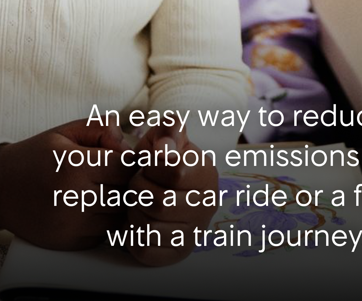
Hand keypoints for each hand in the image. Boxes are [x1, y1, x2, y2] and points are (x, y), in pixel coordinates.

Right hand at [0, 118, 129, 249]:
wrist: (0, 191)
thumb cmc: (36, 157)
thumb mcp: (65, 132)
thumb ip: (100, 128)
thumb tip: (127, 144)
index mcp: (74, 166)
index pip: (125, 166)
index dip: (127, 160)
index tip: (118, 158)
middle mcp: (74, 199)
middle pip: (125, 192)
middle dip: (124, 182)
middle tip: (111, 173)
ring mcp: (72, 225)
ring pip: (118, 216)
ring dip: (117, 203)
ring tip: (100, 189)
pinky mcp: (71, 243)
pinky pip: (104, 233)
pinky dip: (104, 221)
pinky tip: (89, 206)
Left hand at [125, 121, 217, 266]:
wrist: (158, 183)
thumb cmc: (161, 156)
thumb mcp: (166, 133)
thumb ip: (169, 130)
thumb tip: (165, 150)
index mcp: (207, 174)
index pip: (175, 173)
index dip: (152, 167)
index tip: (149, 165)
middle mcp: (206, 207)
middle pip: (160, 203)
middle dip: (138, 190)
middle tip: (137, 183)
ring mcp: (193, 233)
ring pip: (150, 228)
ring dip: (133, 211)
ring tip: (138, 200)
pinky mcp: (175, 253)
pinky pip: (144, 249)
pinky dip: (132, 234)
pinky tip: (138, 219)